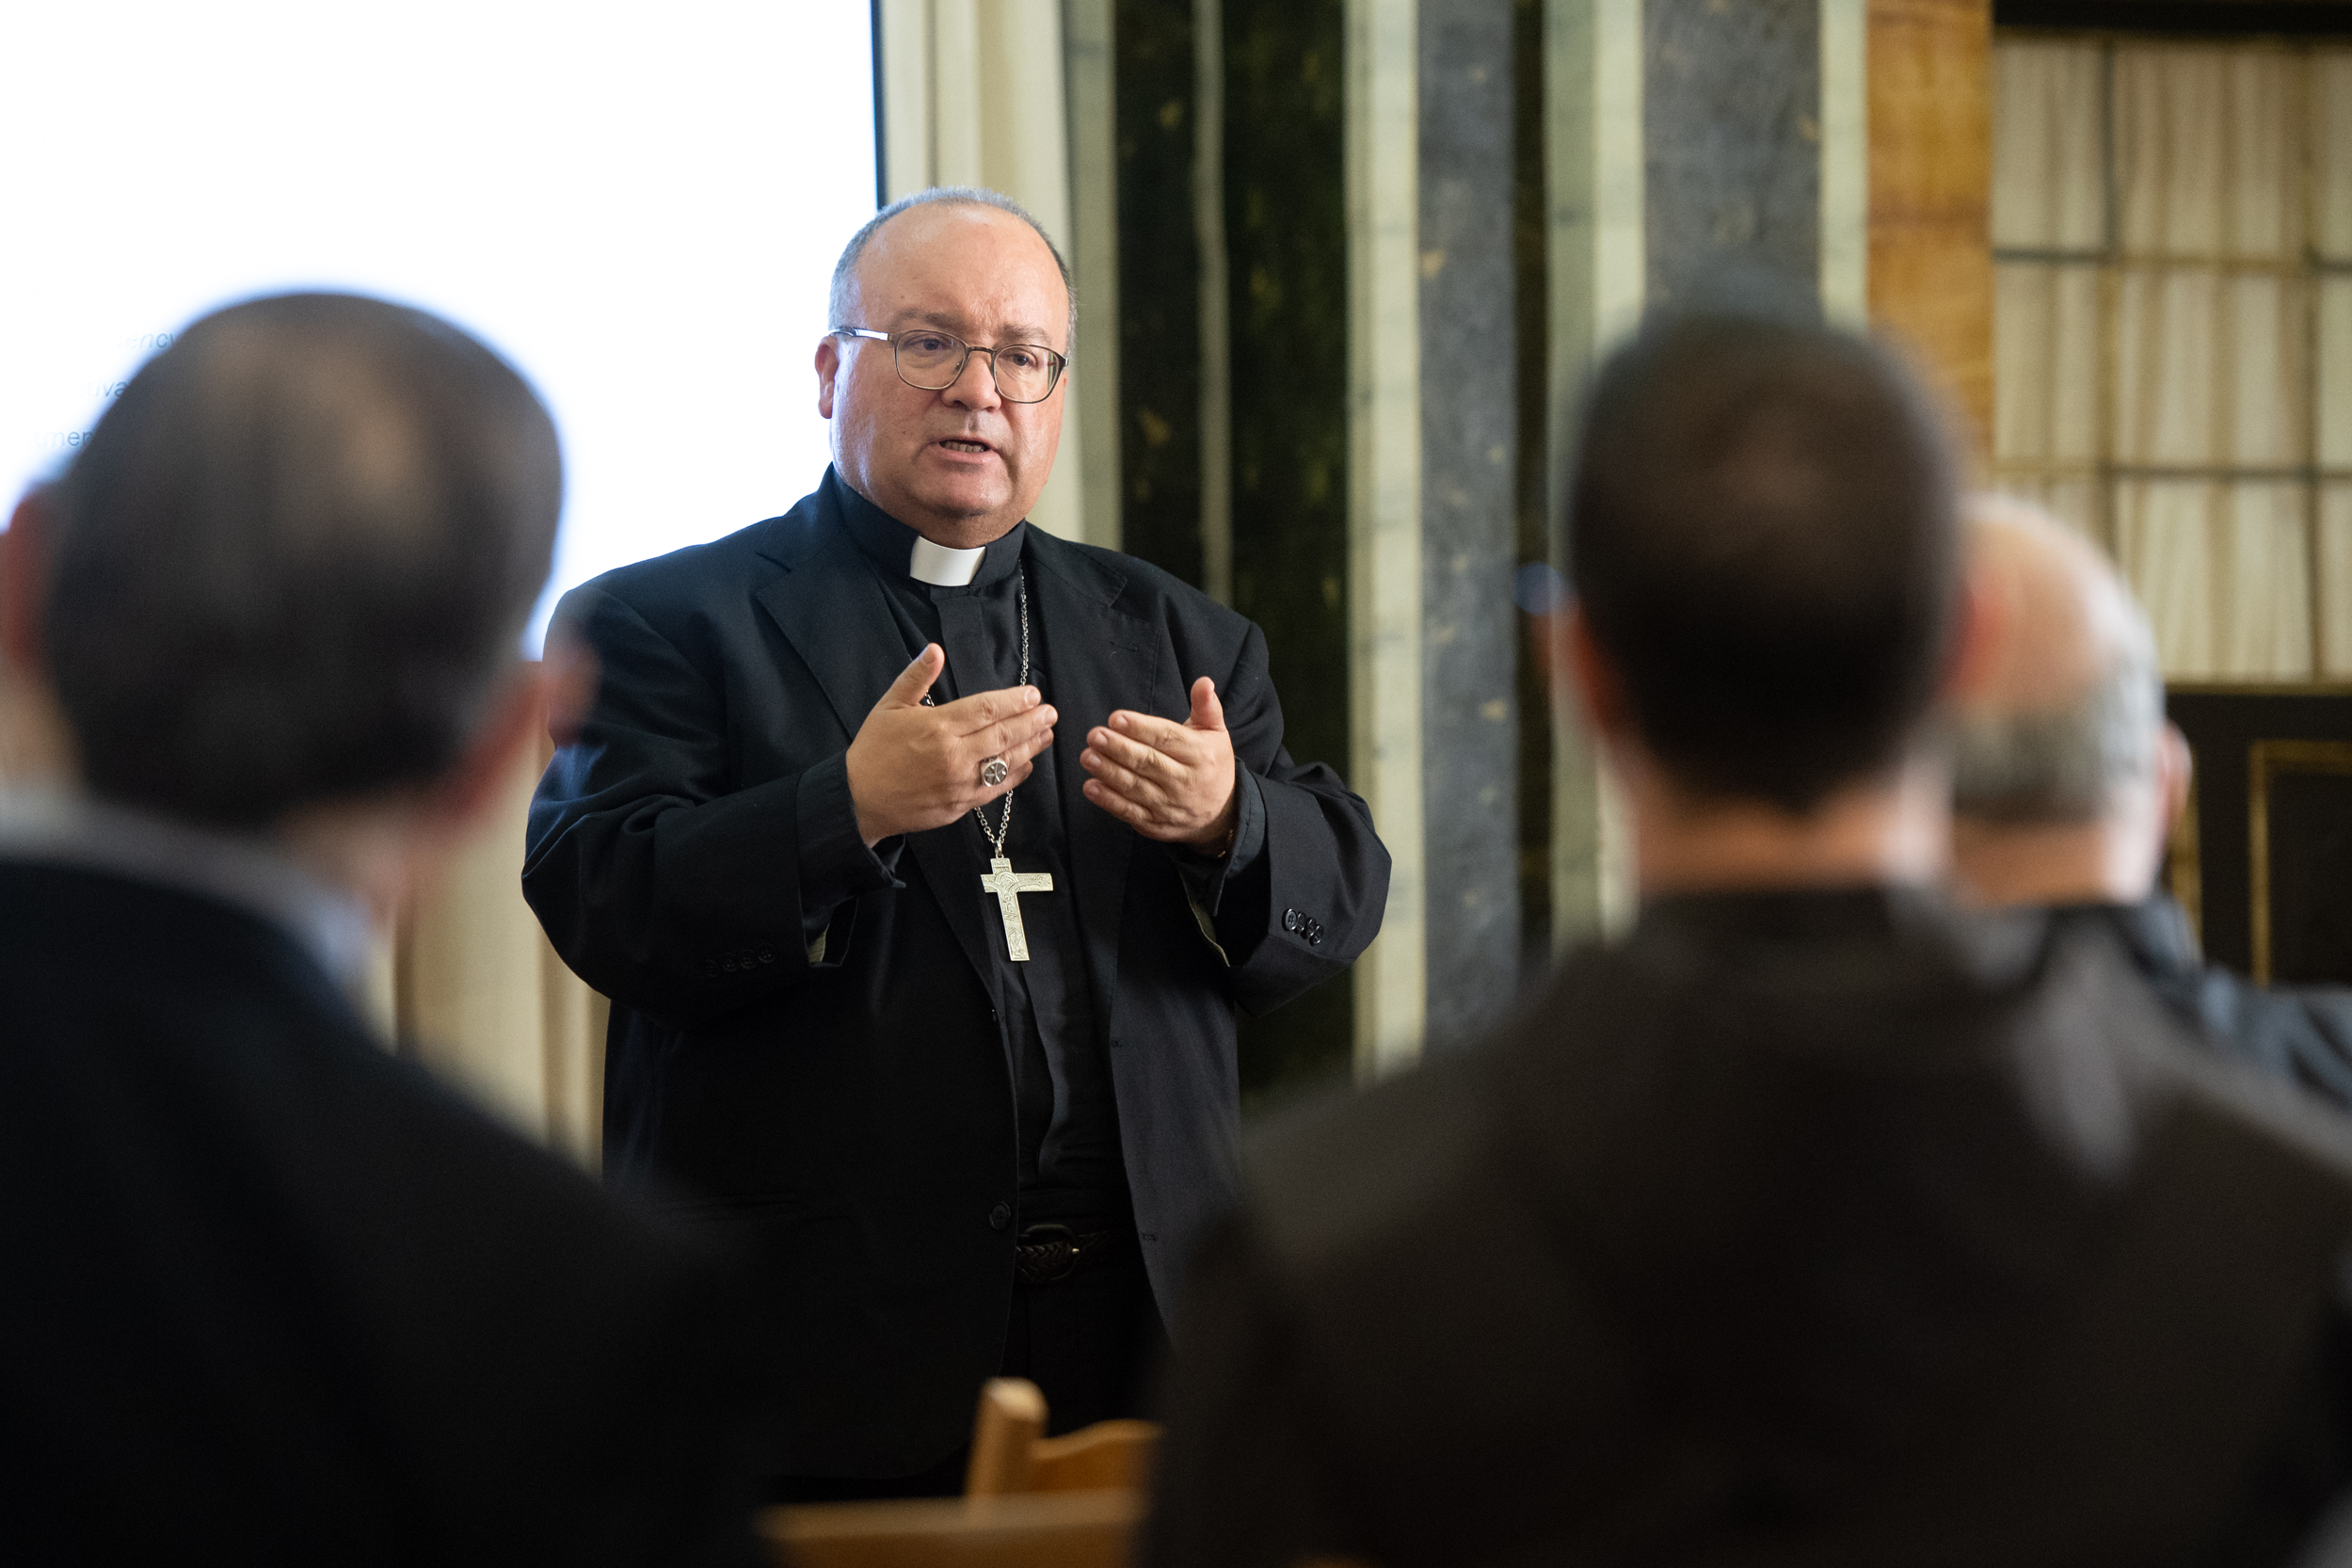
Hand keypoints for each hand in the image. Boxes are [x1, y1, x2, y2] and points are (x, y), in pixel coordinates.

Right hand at [844, 645, 1057, 845]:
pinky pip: (995, 789)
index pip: (986, 709)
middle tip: (1051, 712)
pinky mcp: (960, 805)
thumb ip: (916, 677)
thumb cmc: (873, 751)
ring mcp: (959, 783)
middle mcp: (954, 755)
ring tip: (1047, 734)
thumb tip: (935, 650)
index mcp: (937, 727)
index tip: (1033, 694)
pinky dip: (1015, 776)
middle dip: (1032, 722)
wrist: (859, 801)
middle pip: (1003, 734)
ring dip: (1030, 747)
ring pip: (1006, 762)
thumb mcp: (889, 706)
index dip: (1014, 700)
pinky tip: (1027, 764)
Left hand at [1080, 677, 1237, 849]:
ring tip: (1087, 756)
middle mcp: (1186, 781)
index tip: (1116, 718)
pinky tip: (1090, 787)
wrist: (1221, 814)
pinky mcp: (1155, 824)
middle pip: (1149, 762)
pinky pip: (1130, 812)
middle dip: (1119, 749)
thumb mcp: (1216, 733)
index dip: (1141, 729)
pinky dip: (1109, 801)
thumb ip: (1206, 707)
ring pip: (1136, 787)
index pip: (1168, 739)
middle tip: (1094, 735)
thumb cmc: (1212, 764)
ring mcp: (1170, 805)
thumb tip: (1204, 682)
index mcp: (1201, 755)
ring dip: (1108, 772)